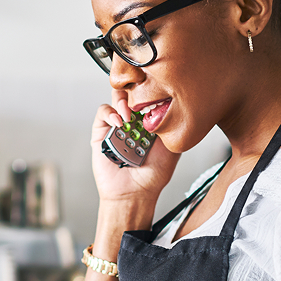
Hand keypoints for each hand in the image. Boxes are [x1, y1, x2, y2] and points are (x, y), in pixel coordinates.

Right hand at [90, 89, 180, 204]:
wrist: (135, 193)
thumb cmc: (153, 175)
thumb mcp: (173, 148)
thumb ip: (175, 128)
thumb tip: (180, 108)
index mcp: (148, 122)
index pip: (148, 96)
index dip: (150, 88)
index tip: (155, 87)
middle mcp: (132, 121)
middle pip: (131, 93)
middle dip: (135, 89)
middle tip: (141, 96)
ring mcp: (116, 126)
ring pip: (116, 99)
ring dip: (123, 101)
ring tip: (129, 114)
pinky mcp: (101, 133)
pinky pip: (103, 114)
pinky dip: (110, 114)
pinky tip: (119, 123)